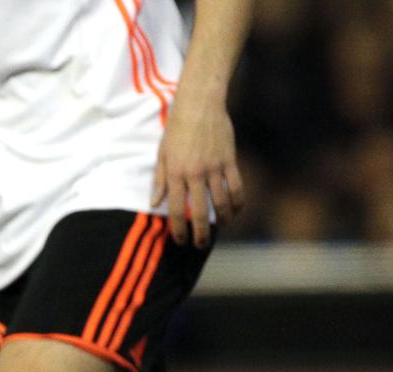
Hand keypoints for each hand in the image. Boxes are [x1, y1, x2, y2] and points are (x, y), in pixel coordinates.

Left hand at [152, 95, 244, 247]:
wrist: (199, 105)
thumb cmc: (176, 129)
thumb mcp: (162, 154)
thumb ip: (160, 180)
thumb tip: (154, 203)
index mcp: (176, 174)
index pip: (177, 209)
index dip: (178, 229)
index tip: (180, 241)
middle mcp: (196, 174)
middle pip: (201, 211)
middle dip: (201, 233)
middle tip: (200, 245)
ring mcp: (215, 167)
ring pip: (223, 202)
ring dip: (223, 219)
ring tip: (220, 228)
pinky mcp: (230, 160)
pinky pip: (237, 186)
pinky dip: (238, 202)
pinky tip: (235, 211)